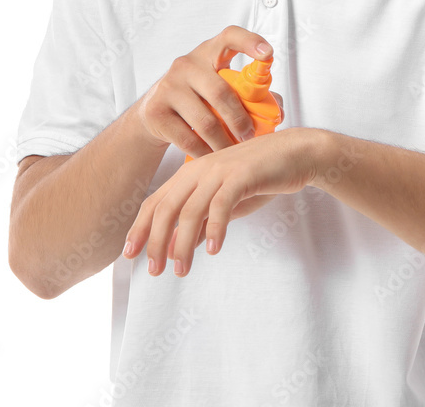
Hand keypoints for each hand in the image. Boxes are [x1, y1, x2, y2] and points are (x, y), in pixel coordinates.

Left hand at [122, 128, 315, 276]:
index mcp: (191, 173)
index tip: (128, 255)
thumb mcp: (225, 204)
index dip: (140, 228)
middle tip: (154, 271)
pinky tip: (213, 249)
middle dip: (155, 241)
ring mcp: (220, 170)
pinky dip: (215, 228)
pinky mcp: (241, 174)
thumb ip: (200, 222)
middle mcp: (200, 169)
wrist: (296, 153)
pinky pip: (221, 205)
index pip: (156, 202)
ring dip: (184, 243)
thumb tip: (173, 249)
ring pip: (190, 210)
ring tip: (182, 270)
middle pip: (166, 207)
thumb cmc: (260, 179)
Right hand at [135, 25, 278, 158]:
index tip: (268, 54)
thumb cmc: (198, 96)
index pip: (230, 37)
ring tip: (234, 152)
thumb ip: (248, 93)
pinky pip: (188, 139)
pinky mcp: (156, 112)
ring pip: (206, 122)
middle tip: (250, 136)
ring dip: (224, 142)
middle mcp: (187, 64)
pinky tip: (213, 157)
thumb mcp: (219, 85)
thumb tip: (276, 109)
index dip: (250, 42)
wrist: (153, 111)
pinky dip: (206, 152)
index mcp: (209, 53)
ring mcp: (169, 87)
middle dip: (240, 120)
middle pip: (221, 92)